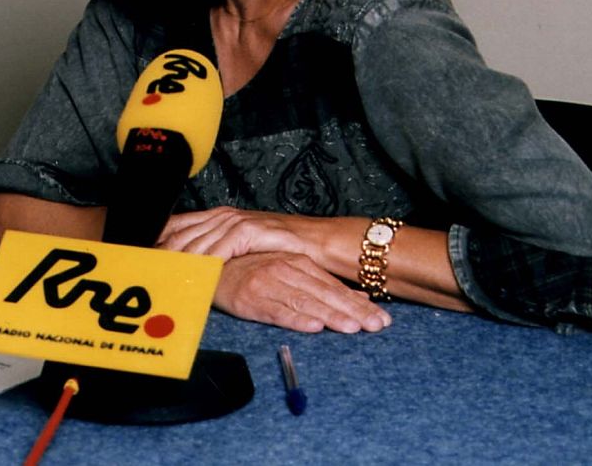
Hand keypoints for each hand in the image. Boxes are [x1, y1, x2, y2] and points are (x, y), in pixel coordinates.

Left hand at [157, 207, 310, 259]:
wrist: (311, 240)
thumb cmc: (277, 246)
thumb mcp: (239, 246)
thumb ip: (215, 249)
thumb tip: (187, 263)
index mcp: (215, 217)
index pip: (175, 224)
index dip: (155, 240)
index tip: (138, 255)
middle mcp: (221, 216)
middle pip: (180, 233)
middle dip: (159, 252)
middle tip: (143, 268)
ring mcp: (234, 221)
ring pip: (195, 241)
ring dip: (177, 258)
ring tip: (160, 272)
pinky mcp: (248, 231)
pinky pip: (220, 248)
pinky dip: (204, 260)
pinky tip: (193, 270)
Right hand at [214, 252, 390, 333]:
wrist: (209, 267)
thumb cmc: (251, 270)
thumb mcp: (289, 270)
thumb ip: (322, 285)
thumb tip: (359, 299)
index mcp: (298, 263)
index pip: (334, 287)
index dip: (359, 304)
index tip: (382, 320)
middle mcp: (286, 270)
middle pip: (325, 295)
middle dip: (354, 312)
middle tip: (377, 326)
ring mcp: (268, 284)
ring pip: (305, 302)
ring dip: (330, 315)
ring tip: (352, 328)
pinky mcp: (250, 298)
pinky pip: (276, 310)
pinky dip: (295, 318)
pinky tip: (313, 326)